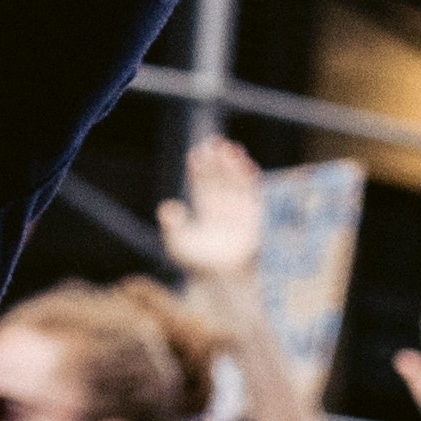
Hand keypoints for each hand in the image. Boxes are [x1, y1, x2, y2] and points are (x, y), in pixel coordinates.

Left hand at [161, 130, 269, 290]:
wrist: (225, 278)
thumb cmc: (201, 264)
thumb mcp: (179, 244)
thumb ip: (173, 225)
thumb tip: (166, 207)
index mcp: (207, 213)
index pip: (203, 185)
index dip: (200, 169)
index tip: (196, 153)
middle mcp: (225, 208)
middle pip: (220, 178)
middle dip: (217, 161)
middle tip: (213, 142)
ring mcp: (240, 211)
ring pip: (236, 181)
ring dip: (233, 165)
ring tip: (229, 149)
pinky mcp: (255, 215)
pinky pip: (253, 191)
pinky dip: (249, 177)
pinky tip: (245, 163)